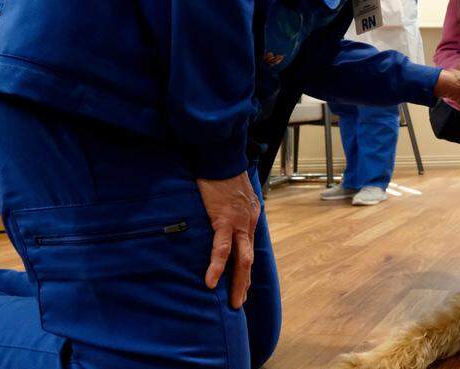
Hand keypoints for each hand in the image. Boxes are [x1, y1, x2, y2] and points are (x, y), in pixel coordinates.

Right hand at [196, 172, 260, 308]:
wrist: (220, 156)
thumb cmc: (221, 173)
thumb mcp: (232, 194)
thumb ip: (231, 209)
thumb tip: (222, 219)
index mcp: (249, 217)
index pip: (248, 248)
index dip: (245, 269)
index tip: (241, 285)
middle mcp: (248, 222)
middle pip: (248, 259)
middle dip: (244, 283)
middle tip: (239, 302)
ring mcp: (238, 222)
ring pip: (242, 259)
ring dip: (238, 282)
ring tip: (234, 302)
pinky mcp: (223, 220)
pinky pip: (222, 247)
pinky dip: (217, 266)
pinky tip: (210, 281)